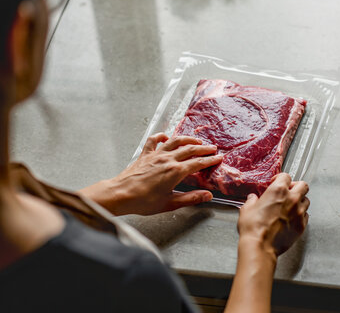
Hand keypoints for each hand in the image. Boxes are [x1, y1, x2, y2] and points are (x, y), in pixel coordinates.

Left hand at [81, 133, 222, 215]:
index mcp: (176, 171)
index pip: (198, 163)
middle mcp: (167, 159)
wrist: (120, 194)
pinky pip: (154, 140)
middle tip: (213, 148)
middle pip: (190, 149)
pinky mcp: (145, 154)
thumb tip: (208, 196)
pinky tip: (167, 136)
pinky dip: (162, 136)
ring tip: (196, 141)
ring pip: (175, 141)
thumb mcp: (170, 203)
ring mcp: (156, 155)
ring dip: (188, 139)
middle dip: (203, 148)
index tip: (219, 157)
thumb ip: (190, 198)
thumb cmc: (143, 201)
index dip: (210, 160)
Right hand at [237, 173, 308, 258]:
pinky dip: (301, 215)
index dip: (280, 178)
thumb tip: (253, 199)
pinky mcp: (302, 225)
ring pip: (306, 201)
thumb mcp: (247, 209)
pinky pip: (306, 216)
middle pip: (303, 185)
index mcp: (278, 190)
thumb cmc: (253, 227)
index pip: (286, 176)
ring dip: (300, 201)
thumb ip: (251, 201)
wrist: (260, 246)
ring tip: (291, 206)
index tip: (276, 182)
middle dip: (296, 186)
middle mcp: (292, 199)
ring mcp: (299, 212)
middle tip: (288, 191)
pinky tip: (292, 218)